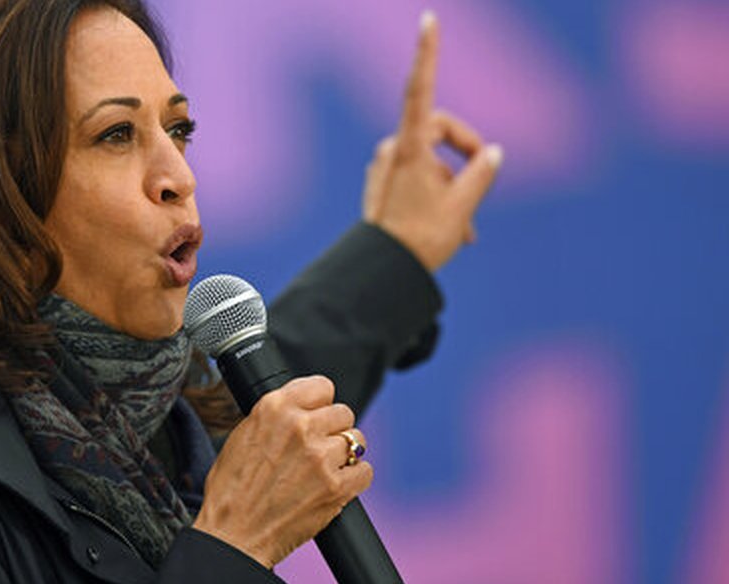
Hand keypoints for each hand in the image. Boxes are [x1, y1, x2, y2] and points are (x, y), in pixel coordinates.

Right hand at [192, 376, 371, 567]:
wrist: (232, 536)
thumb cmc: (231, 491)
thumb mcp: (243, 435)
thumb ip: (275, 416)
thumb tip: (301, 408)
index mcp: (273, 408)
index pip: (322, 386)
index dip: (320, 403)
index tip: (318, 414)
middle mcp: (299, 427)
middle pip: (343, 412)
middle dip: (333, 429)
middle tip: (318, 448)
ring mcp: (320, 457)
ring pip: (356, 440)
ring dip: (344, 454)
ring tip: (324, 469)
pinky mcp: (335, 487)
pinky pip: (365, 470)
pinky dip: (354, 479)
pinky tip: (336, 485)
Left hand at [362, 11, 502, 271]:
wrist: (381, 272)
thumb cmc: (421, 239)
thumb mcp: (462, 207)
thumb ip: (480, 175)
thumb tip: (492, 153)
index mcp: (409, 148)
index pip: (420, 90)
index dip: (427, 53)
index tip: (427, 18)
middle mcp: (393, 150)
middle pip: (439, 129)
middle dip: (464, 154)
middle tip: (482, 181)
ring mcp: (386, 166)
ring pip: (432, 161)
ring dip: (454, 187)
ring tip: (466, 229)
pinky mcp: (384, 183)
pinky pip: (419, 177)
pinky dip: (439, 195)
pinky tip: (455, 230)